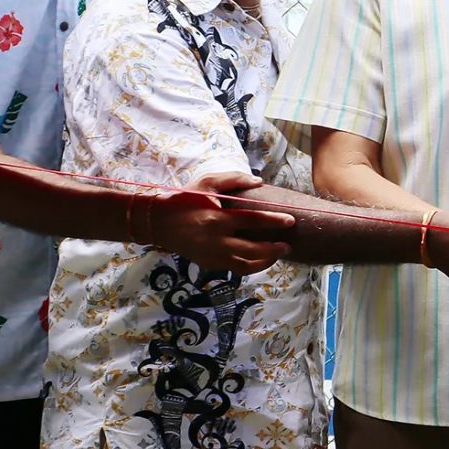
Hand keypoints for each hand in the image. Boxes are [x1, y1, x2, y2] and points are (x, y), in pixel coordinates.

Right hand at [153, 174, 296, 274]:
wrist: (158, 222)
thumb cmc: (184, 200)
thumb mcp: (206, 182)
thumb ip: (233, 179)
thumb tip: (259, 181)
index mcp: (217, 219)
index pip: (252, 220)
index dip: (274, 221)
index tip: (290, 220)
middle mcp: (216, 241)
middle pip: (254, 249)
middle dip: (275, 249)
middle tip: (288, 244)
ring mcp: (212, 255)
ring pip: (246, 265)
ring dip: (266, 261)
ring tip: (278, 254)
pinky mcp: (209, 264)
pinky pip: (236, 269)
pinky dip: (252, 266)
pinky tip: (262, 259)